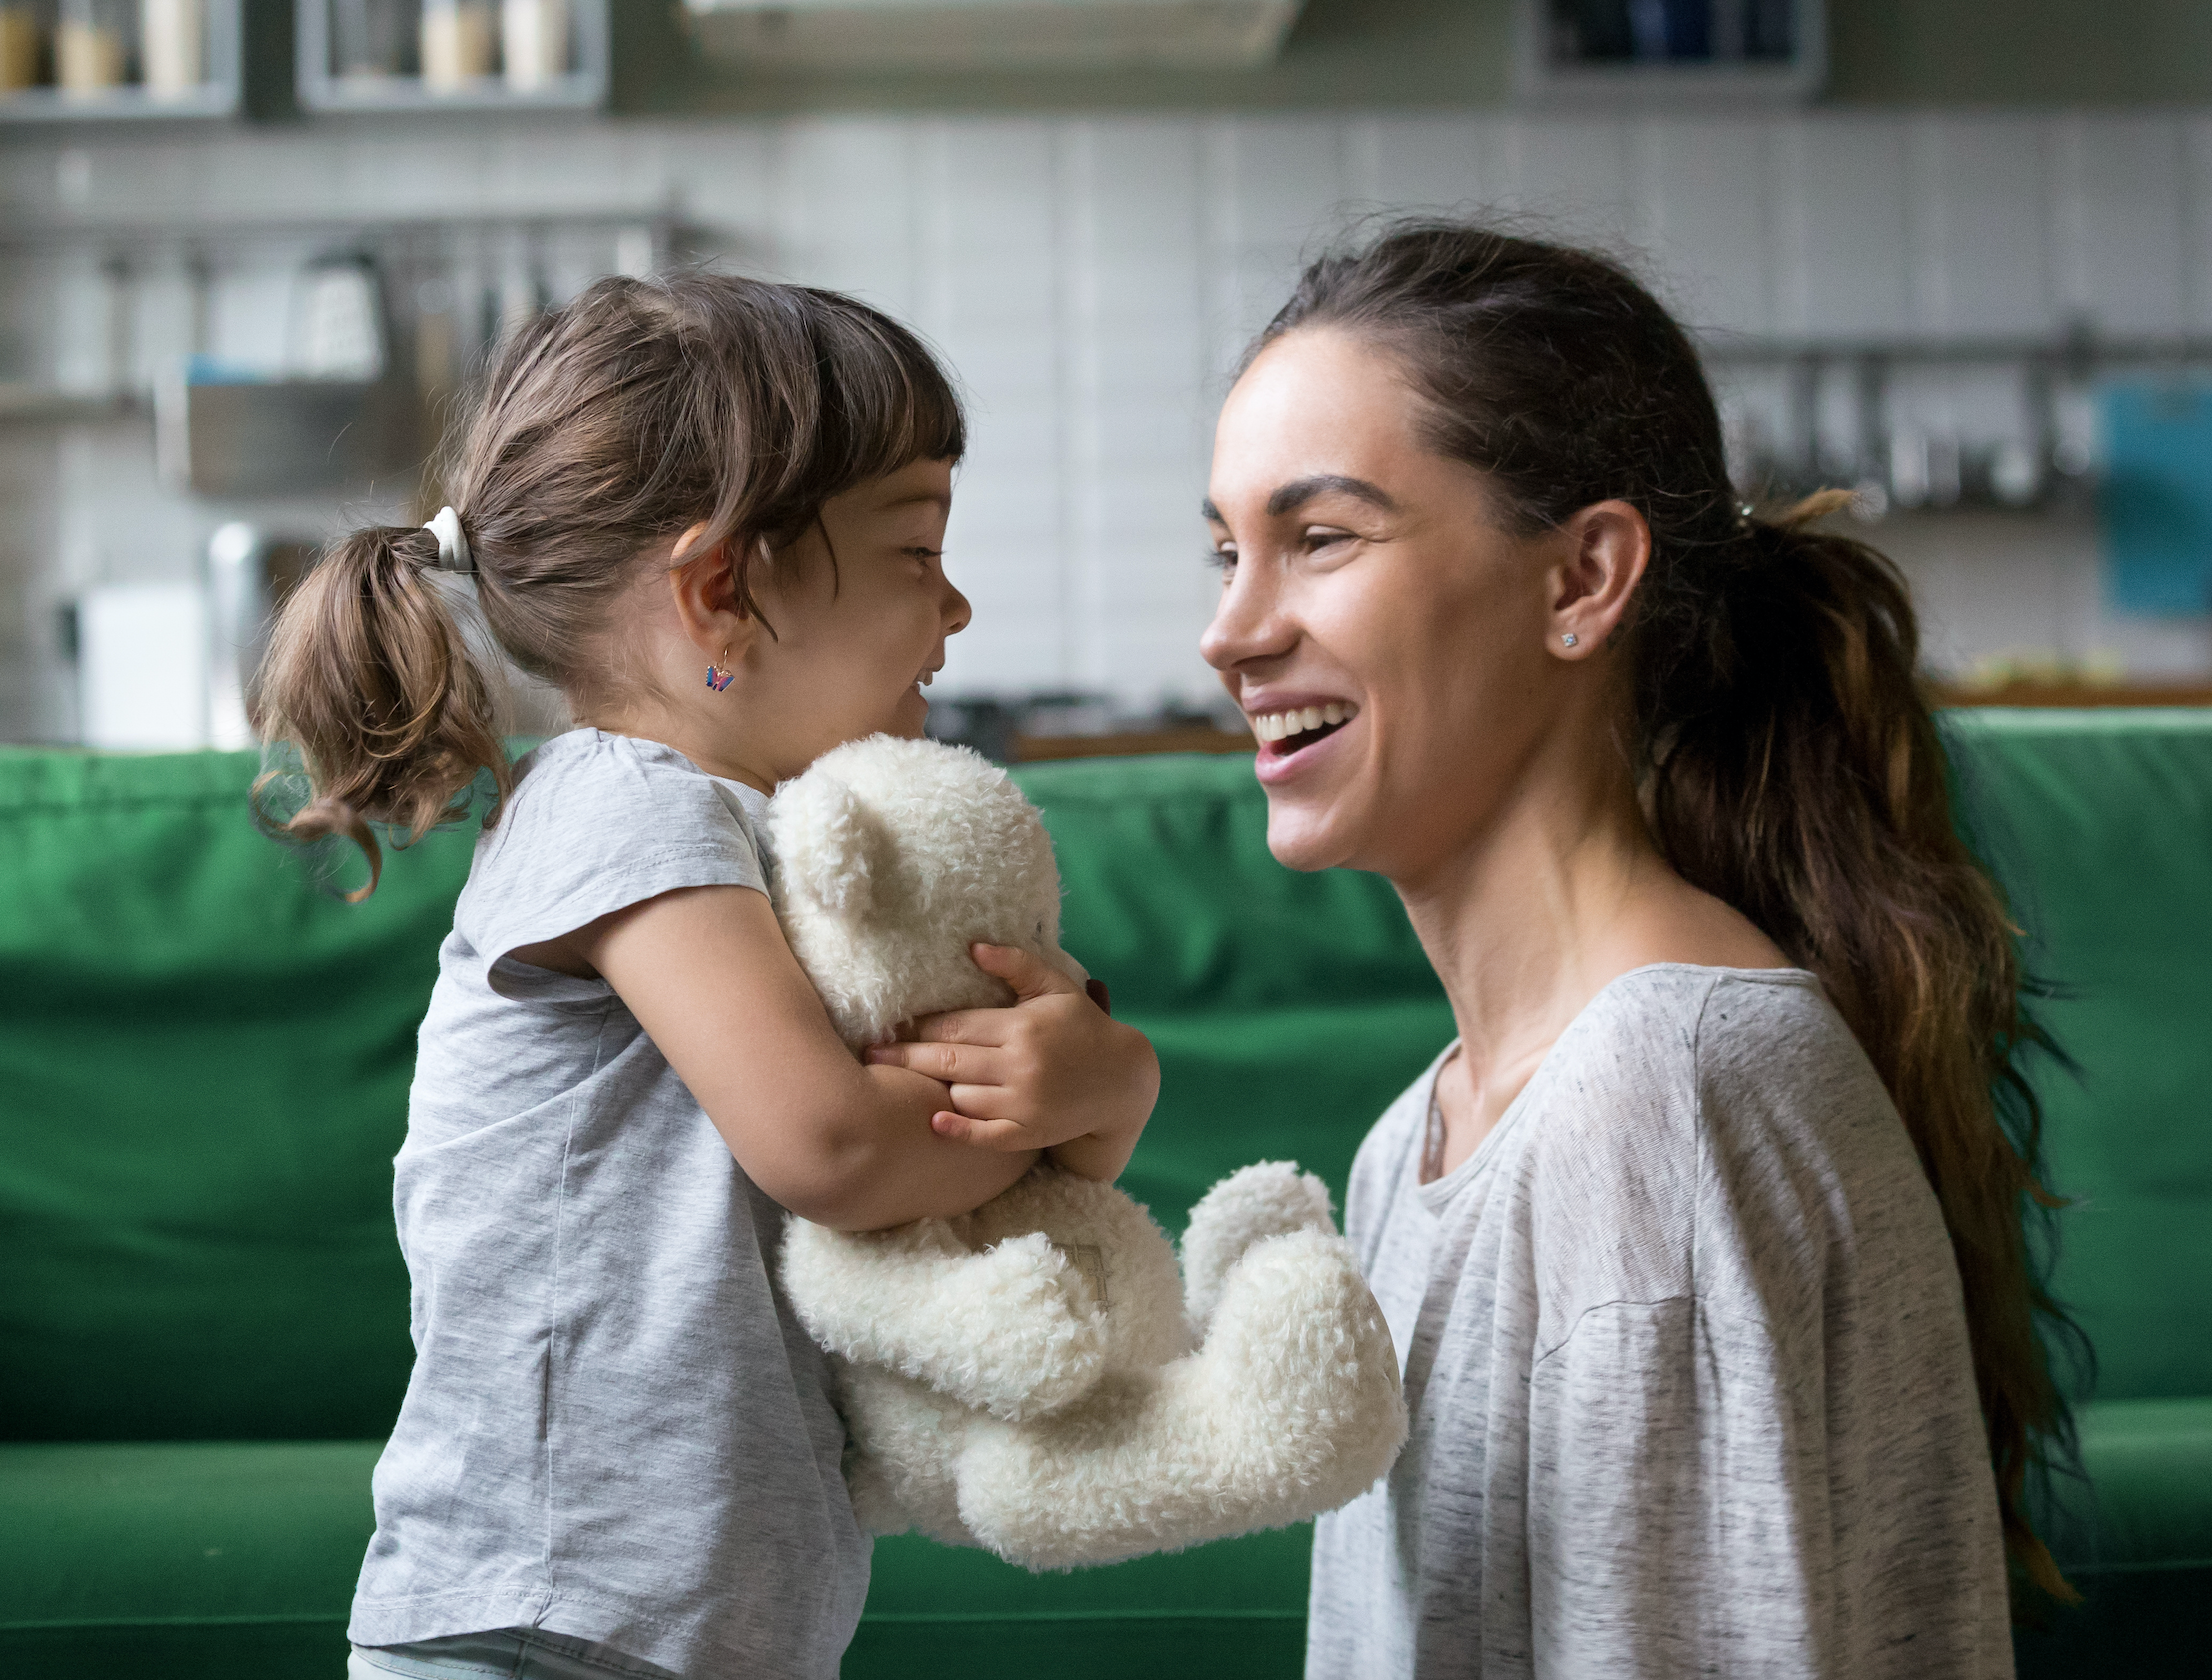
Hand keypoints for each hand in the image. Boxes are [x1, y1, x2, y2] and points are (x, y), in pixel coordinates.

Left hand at [864, 944, 1158, 1176]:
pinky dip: (957, 1128)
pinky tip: (934, 1120)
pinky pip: (983, 1134)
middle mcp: (1020, 1065)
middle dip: (905, 1055)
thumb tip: (973, 948)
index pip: (955, 1025)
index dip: (919, 1025)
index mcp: (1022, 1026)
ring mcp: (1024, 1102)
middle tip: (872, 1052)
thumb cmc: (1083, 1027)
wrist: (1121, 1081)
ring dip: (937, 1086)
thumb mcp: (1056, 987)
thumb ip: (1016, 965)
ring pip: (960, 1095)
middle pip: (946, 1060)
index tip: (892, 1023)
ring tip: (912, 1078)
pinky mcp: (1028, 1132)